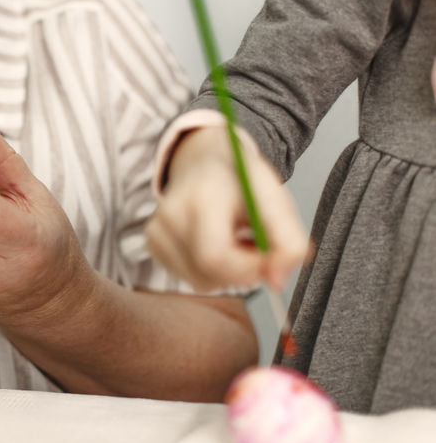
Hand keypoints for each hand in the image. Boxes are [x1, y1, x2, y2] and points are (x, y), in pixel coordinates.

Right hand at [145, 127, 309, 290]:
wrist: (204, 160)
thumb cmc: (240, 180)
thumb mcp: (276, 200)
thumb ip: (289, 241)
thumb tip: (276, 282)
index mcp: (202, 194)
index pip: (215, 255)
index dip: (248, 268)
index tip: (269, 256)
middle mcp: (171, 213)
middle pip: (207, 273)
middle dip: (242, 272)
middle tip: (257, 249)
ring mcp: (157, 230)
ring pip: (200, 281)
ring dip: (229, 273)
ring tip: (238, 243)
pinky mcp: (152, 242)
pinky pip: (190, 277)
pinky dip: (211, 271)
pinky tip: (217, 245)